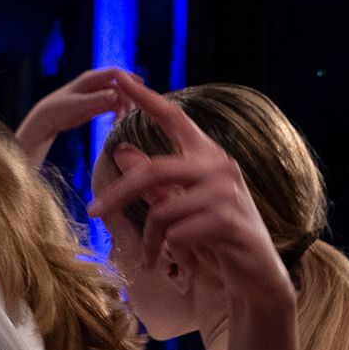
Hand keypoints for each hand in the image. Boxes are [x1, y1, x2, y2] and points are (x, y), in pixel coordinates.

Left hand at [13, 68, 123, 168]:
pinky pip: (114, 107)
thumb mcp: (79, 104)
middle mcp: (97, 84)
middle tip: (134, 112)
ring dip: (123, 109)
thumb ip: (97, 98)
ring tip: (120, 123)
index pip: (115, 73)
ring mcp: (99, 94)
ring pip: (119, 98)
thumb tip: (115, 94)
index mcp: (91, 78)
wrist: (49, 118)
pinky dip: (117, 114)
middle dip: (129, 97)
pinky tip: (116, 124)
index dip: (130, 78)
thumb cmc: (60, 108)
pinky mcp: (99, 105)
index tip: (141, 88)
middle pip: (121, 86)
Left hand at [86, 71, 289, 305]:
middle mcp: (220, 166)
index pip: (175, 118)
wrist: (256, 272)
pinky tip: (180, 259)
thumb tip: (121, 151)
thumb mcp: (182, 204)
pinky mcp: (228, 220)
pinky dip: (169, 247)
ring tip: (151, 255)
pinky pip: (177, 231)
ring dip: (150, 237)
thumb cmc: (217, 234)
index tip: (118, 77)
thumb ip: (154, 180)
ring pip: (163, 209)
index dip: (146, 98)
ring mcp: (226, 192)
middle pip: (155, 170)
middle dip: (119, 193)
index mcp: (208, 155)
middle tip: (93, 211)